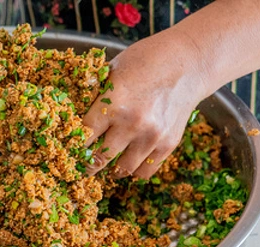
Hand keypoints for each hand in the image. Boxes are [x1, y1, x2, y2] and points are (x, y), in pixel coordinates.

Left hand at [82, 33, 208, 178]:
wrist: (190, 63)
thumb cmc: (146, 61)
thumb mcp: (113, 70)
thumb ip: (95, 95)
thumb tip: (72, 116)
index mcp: (113, 102)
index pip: (83, 136)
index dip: (73, 145)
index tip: (69, 149)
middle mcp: (132, 123)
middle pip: (98, 159)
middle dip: (87, 164)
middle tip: (82, 164)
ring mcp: (152, 136)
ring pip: (121, 170)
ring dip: (111, 169)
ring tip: (107, 162)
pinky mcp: (168, 145)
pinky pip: (144, 172)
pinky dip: (134, 170)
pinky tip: (128, 160)